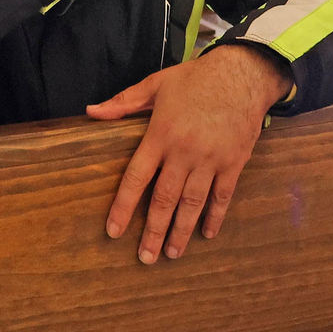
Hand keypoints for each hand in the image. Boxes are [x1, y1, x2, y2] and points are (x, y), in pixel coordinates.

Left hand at [87, 45, 291, 263]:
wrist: (242, 74)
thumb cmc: (195, 79)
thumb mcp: (156, 85)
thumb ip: (123, 103)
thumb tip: (91, 111)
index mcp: (161, 135)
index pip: (136, 177)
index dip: (123, 206)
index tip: (114, 231)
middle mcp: (184, 152)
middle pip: (164, 199)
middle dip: (152, 231)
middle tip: (144, 257)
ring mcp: (211, 160)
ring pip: (193, 203)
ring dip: (181, 231)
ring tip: (170, 254)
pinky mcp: (234, 163)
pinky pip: (223, 196)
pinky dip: (214, 217)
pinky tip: (206, 234)